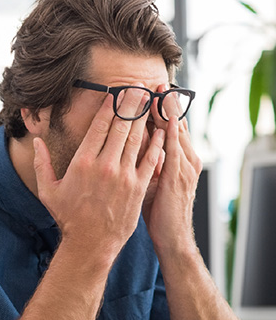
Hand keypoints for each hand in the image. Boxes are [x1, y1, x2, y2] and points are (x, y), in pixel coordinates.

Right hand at [33, 89, 165, 261]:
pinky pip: (150, 159)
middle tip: (138, 87)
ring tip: (150, 100)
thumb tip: (37, 141)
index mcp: (83, 162)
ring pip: (137, 139)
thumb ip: (41, 164)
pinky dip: (157, 143)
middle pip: (121, 126)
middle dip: (131, 104)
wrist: (90, 243)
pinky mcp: (138, 187)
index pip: (99, 126)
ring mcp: (124, 176)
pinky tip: (161, 131)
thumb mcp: (48, 190)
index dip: (110, 106)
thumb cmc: (68, 217)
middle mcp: (105, 165)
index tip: (116, 92)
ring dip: (145, 117)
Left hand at [142, 84, 202, 254]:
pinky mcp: (177, 177)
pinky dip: (167, 133)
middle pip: (174, 124)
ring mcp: (183, 167)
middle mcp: (185, 159)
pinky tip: (162, 118)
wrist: (172, 238)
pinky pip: (171, 149)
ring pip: (175, 132)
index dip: (161, 109)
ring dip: (167, 111)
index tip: (150, 90)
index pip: (170, 127)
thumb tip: (134, 148)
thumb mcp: (156, 184)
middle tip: (155, 81)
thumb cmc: (160, 212)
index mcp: (180, 160)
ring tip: (159, 90)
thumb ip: (149, 163)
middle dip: (164, 102)